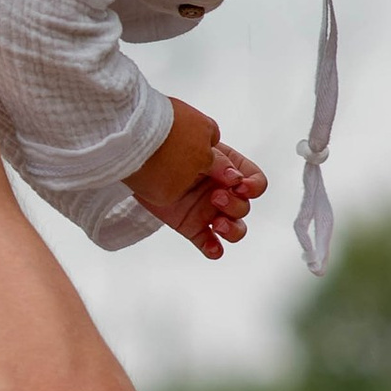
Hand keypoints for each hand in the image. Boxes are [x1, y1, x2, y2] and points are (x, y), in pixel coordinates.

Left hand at [130, 100, 266, 260]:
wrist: (136, 151)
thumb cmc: (167, 141)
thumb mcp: (197, 144)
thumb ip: (218, 161)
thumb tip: (235, 177)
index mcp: (228, 168)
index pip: (254, 180)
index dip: (253, 185)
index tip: (240, 185)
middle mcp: (221, 189)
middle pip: (244, 206)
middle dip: (235, 204)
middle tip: (215, 196)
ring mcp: (207, 209)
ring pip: (234, 228)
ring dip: (232, 229)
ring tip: (218, 223)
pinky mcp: (191, 225)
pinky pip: (208, 242)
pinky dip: (213, 248)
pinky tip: (212, 247)